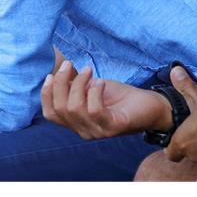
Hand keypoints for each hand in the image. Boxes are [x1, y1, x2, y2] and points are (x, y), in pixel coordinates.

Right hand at [41, 60, 170, 138]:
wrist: (151, 105)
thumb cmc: (120, 96)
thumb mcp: (92, 87)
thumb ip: (75, 85)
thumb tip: (58, 71)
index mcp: (76, 122)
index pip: (50, 114)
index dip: (46, 94)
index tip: (51, 74)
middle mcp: (84, 131)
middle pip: (60, 109)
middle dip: (61, 83)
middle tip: (70, 64)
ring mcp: (98, 132)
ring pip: (74, 109)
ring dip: (79, 84)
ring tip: (89, 71)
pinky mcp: (113, 127)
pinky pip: (95, 110)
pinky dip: (95, 91)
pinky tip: (101, 82)